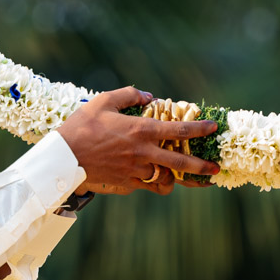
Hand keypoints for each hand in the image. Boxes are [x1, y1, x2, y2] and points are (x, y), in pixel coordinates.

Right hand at [58, 88, 218, 195]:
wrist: (64, 157)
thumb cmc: (82, 125)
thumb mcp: (104, 101)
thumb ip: (130, 95)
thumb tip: (150, 96)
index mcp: (141, 130)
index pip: (179, 131)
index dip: (200, 129)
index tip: (213, 128)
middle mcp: (143, 152)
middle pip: (180, 163)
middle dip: (201, 167)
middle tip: (215, 169)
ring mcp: (135, 170)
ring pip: (165, 177)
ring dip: (177, 177)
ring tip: (188, 178)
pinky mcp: (126, 182)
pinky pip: (147, 185)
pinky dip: (155, 182)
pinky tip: (159, 179)